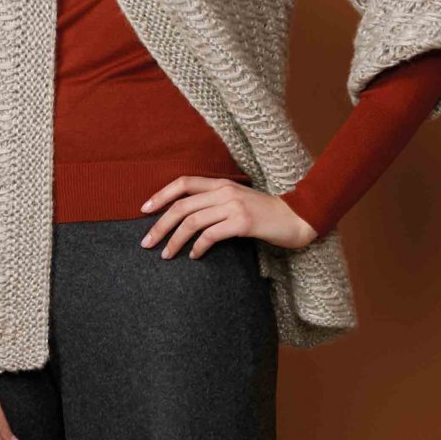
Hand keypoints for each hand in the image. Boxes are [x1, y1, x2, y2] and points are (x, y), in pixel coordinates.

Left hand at [139, 175, 318, 258]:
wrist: (296, 218)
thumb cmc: (264, 213)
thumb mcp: (237, 200)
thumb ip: (214, 202)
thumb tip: (186, 216)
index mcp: (221, 183)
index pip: (183, 182)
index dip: (161, 195)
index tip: (144, 209)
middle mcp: (224, 191)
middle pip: (182, 205)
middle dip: (160, 224)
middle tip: (146, 242)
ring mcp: (233, 206)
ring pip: (192, 221)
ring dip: (174, 240)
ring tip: (165, 254)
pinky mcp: (243, 223)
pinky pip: (211, 235)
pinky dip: (198, 247)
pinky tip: (194, 256)